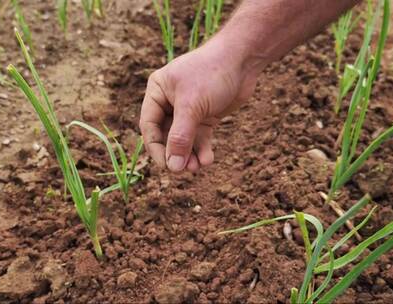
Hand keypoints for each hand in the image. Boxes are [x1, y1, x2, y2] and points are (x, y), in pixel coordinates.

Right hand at [139, 38, 259, 171]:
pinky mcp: (205, 115)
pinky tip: (208, 159)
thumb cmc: (212, 73)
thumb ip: (180, 137)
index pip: (149, 126)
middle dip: (176, 153)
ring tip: (198, 167)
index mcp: (157, 91)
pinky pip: (199, 137)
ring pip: (184, 139)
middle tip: (184, 170)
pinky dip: (202, 149)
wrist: (243, 59)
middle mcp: (169, 101)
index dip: (156, 148)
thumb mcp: (192, 106)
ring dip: (189, 155)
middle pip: (166, 135)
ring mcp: (188, 109)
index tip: (166, 166)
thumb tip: (172, 167)